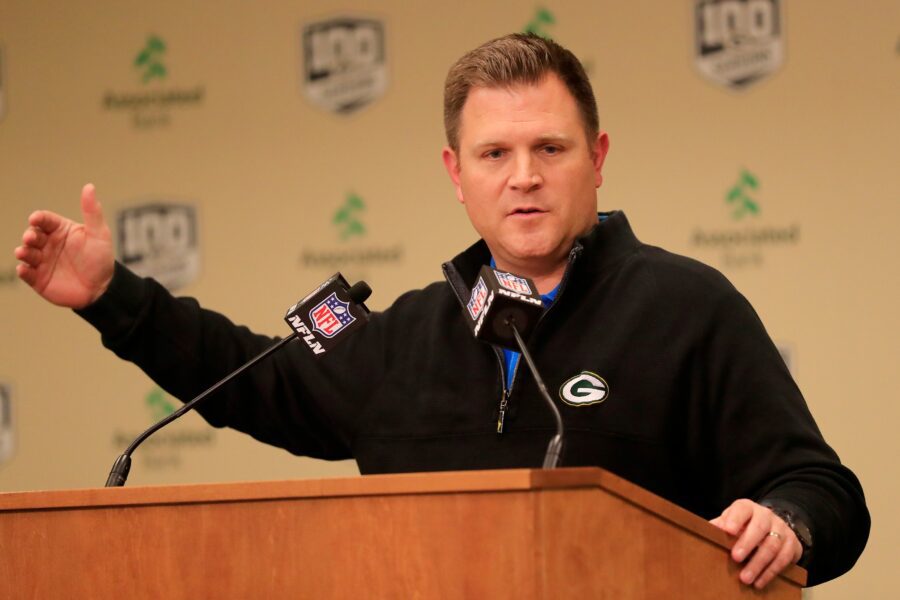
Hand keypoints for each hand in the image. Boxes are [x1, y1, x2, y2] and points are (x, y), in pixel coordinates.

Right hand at [14, 183, 114, 308]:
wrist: (102, 288)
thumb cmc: (101, 259)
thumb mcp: (99, 234)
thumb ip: (92, 212)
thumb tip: (89, 186)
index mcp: (60, 230)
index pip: (45, 220)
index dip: (38, 218)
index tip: (35, 219)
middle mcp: (48, 244)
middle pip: (33, 235)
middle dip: (29, 236)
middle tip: (31, 238)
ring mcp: (42, 261)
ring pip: (26, 253)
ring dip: (23, 252)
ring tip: (24, 252)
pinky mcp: (38, 279)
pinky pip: (26, 273)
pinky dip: (23, 271)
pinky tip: (24, 269)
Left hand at [710, 499, 801, 589]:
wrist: (773, 528)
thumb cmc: (744, 526)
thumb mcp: (731, 522)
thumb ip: (719, 526)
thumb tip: (704, 532)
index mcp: (748, 508)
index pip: (742, 509)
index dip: (735, 518)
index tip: (727, 530)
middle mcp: (766, 515)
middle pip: (759, 527)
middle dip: (747, 543)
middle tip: (735, 557)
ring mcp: (781, 529)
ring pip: (772, 546)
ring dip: (758, 564)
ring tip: (745, 578)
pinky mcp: (792, 544)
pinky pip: (783, 559)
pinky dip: (770, 572)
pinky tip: (759, 582)